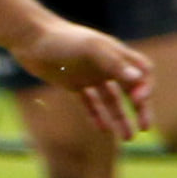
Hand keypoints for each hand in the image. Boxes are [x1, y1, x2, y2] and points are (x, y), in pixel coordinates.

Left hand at [10, 22, 154, 138]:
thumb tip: (138, 80)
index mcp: (115, 54)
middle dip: (140, 108)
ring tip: (128, 138)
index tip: (137, 100)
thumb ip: (114, 64)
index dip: (146, 87)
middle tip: (145, 128)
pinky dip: (97, 115)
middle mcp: (105, 65)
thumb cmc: (62, 40)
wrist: (30, 38)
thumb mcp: (91, 50)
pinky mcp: (73, 83)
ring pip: (111, 99)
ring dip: (121, 118)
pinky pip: (89, 103)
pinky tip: (103, 130)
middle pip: (131, 89)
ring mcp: (89, 75)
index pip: (143, 71)